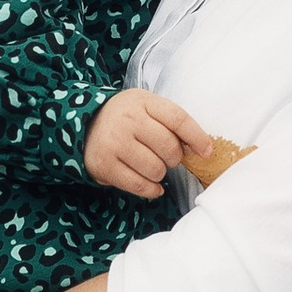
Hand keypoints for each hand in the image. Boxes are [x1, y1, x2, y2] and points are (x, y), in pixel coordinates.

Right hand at [84, 87, 208, 197]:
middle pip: (169, 148)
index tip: (206, 152)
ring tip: (151, 165)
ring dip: (160, 173)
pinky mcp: (105, 165)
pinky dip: (151, 189)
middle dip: (174, 158)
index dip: (197, 137)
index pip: (178, 119)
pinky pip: (139, 185)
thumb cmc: (126, 117)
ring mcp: (114, 143)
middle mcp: (127, 120)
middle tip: (166, 156)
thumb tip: (203, 148)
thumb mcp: (147, 107)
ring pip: (156, 169)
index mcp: (142, 101)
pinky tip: (152, 185)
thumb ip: (172, 122)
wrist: (85, 124)